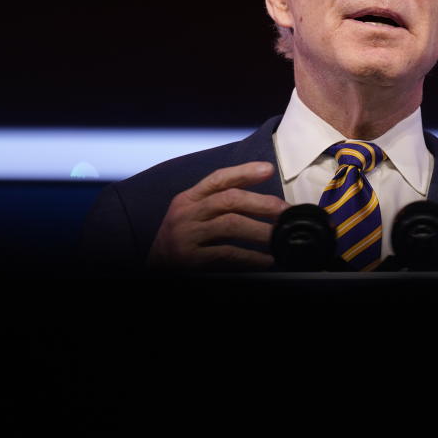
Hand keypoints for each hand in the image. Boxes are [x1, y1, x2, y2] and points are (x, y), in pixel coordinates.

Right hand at [147, 161, 288, 270]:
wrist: (153, 269)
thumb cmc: (179, 242)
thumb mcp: (192, 217)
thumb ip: (218, 207)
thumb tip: (263, 204)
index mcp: (188, 199)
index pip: (218, 179)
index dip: (244, 172)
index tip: (268, 169)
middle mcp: (186, 213)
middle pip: (229, 199)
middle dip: (261, 203)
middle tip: (285, 210)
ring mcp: (186, 235)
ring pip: (230, 224)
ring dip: (261, 230)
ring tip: (280, 237)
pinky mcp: (189, 259)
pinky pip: (226, 254)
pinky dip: (250, 257)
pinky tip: (265, 260)